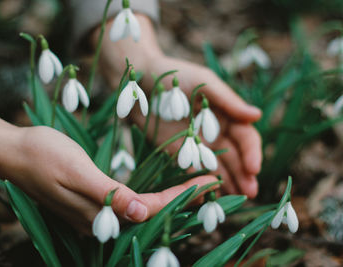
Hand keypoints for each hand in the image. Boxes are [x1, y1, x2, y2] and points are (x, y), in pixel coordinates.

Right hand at [12, 126, 216, 231]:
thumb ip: (108, 196)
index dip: (183, 196)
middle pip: (152, 214)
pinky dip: (152, 195)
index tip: (211, 180)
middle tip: (213, 182)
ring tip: (196, 184)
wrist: (13, 152)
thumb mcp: (76, 171)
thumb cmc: (43, 155)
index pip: (152, 209)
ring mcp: (95, 213)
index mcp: (100, 213)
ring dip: (171, 198)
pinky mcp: (91, 203)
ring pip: (143, 210)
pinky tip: (162, 187)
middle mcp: (101, 220)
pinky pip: (129, 203)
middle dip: (185, 200)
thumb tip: (142, 214)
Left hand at [132, 56, 261, 197]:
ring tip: (236, 198)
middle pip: (235, 157)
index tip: (253, 168)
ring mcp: (196, 145)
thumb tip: (257, 116)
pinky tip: (211, 195)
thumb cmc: (175, 75)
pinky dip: (203, 183)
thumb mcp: (203, 82)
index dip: (252, 153)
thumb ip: (227, 100)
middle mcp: (214, 133)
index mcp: (225, 115)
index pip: (246, 138)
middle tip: (251, 192)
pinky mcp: (177, 154)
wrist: (140, 81)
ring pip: (218, 168)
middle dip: (244, 174)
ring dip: (229, 182)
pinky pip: (193, 171)